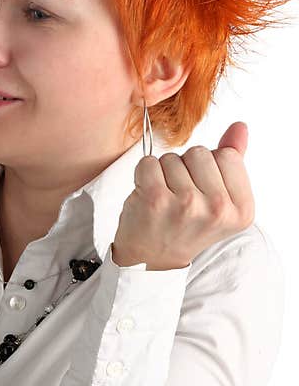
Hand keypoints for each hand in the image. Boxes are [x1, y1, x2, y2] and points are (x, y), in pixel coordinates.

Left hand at [111, 122, 254, 270]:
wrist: (152, 258)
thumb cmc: (184, 226)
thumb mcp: (219, 201)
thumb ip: (232, 163)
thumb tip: (240, 127)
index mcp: (241, 209)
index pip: (228, 156)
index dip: (208, 167)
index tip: (201, 192)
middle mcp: (218, 209)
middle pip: (200, 153)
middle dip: (185, 167)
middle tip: (179, 196)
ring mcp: (186, 204)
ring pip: (172, 157)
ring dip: (163, 172)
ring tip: (164, 198)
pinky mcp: (155, 199)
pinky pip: (148, 162)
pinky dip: (143, 173)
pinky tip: (146, 195)